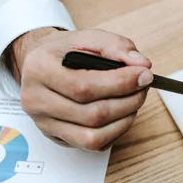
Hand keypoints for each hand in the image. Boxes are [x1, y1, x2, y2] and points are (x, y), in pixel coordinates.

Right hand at [7, 28, 152, 150]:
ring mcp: (44, 123)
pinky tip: (122, 114)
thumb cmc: (67, 52)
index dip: (121, 84)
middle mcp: (37, 100)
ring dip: (125, 119)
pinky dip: (116, 131)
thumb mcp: (91, 38)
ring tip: (134, 99)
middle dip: (129, 101)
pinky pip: (93, 145)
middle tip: (144, 87)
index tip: (145, 75)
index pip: (84, 87)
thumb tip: (142, 65)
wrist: (43, 65)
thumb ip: (118, 47)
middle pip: (92, 114)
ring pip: (93, 136)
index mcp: (41, 69)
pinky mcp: (57, 137)